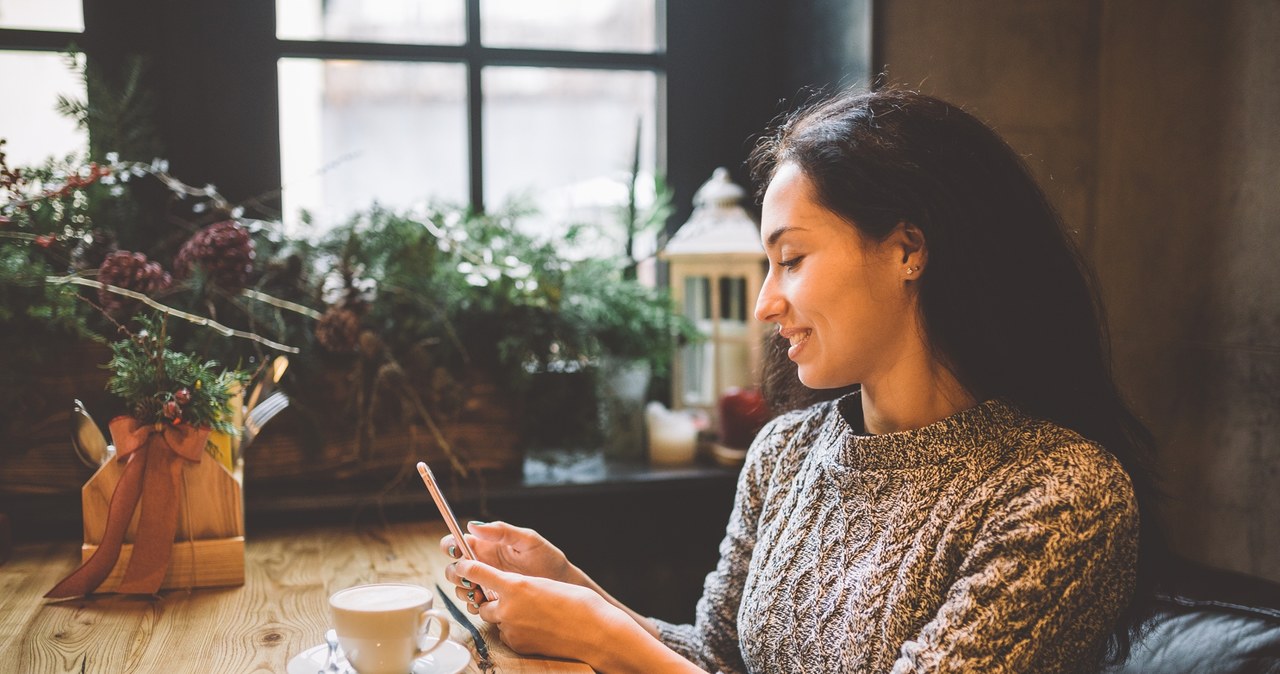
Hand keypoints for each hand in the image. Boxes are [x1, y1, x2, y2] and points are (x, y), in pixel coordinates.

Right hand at [441, 521, 575, 609]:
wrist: (562, 585)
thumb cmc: (548, 558)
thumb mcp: (527, 540)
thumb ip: (501, 531)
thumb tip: (473, 526)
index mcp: (487, 545)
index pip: (457, 542)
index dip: (450, 545)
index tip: (456, 552)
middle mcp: (483, 563)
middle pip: (453, 567)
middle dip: (455, 572)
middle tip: (470, 577)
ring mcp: (486, 582)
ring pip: (460, 586)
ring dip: (464, 590)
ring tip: (480, 591)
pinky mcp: (492, 600)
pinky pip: (473, 603)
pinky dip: (474, 604)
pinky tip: (486, 602)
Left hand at [453, 559, 637, 662]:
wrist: (595, 633)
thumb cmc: (578, 603)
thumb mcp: (545, 583)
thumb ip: (520, 585)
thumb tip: (507, 588)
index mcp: (516, 585)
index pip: (476, 573)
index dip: (466, 568)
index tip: (461, 565)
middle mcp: (508, 608)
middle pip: (481, 602)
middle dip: (489, 600)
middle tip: (506, 597)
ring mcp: (512, 629)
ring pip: (495, 620)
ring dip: (503, 616)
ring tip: (528, 613)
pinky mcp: (518, 646)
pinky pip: (507, 635)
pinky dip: (514, 630)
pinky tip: (535, 627)